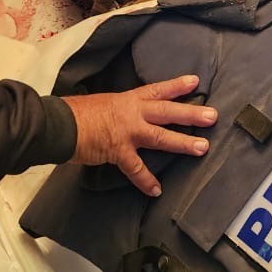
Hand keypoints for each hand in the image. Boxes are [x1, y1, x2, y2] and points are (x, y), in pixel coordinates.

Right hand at [63, 75, 215, 196]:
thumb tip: (127, 116)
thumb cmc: (76, 113)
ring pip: (160, 136)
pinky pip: (136, 169)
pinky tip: (157, 190)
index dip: (176, 86)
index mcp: (128, 99)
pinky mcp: (118, 151)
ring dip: (182, 143)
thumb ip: (120, 110)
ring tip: (202, 148)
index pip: (157, 90)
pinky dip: (146, 181)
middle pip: (167, 111)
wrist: (59, 124)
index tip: (196, 82)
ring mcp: (127, 132)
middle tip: (212, 116)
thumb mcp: (103, 103)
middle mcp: (132, 113)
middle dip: (191, 114)